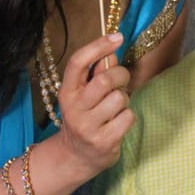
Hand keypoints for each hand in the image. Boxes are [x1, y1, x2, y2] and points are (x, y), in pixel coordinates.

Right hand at [53, 32, 133, 177]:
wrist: (75, 157)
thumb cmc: (84, 117)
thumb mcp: (82, 95)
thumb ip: (95, 74)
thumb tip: (112, 52)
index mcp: (67, 91)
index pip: (78, 62)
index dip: (98, 46)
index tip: (117, 37)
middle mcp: (74, 108)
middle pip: (104, 79)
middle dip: (121, 75)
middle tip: (122, 80)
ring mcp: (88, 126)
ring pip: (119, 99)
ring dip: (124, 99)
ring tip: (117, 107)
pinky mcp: (104, 141)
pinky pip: (128, 117)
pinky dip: (128, 116)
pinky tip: (118, 122)